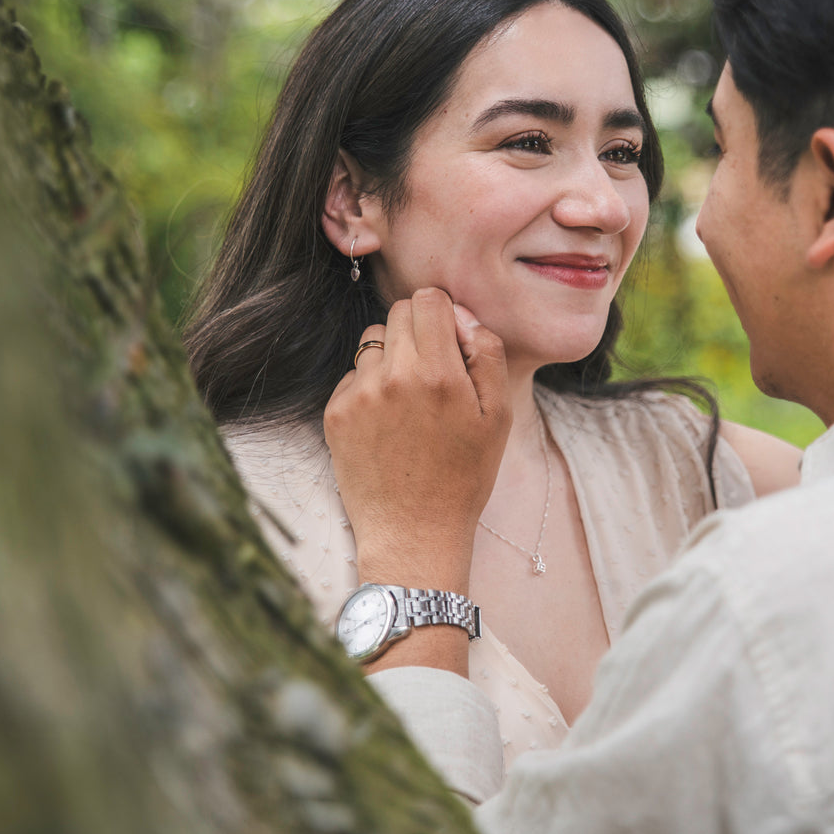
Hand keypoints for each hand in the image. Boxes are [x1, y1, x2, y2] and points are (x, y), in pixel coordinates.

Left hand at [323, 288, 510, 592]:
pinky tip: (388, 423)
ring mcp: (359, 394)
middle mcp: (394, 376)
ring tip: (410, 399)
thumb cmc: (464, 476)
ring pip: (373, 341)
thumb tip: (461, 315)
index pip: (428, 299)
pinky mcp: (335, 413)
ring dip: (392, 356)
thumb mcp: (498, 416)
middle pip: (398, 312)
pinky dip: (370, 387)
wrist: (414, 533)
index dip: (443, 314)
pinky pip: (354, 375)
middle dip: (418, 330)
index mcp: (438, 372)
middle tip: (433, 371)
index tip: (450, 341)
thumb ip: (486, 353)